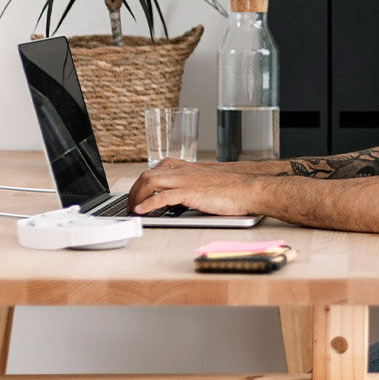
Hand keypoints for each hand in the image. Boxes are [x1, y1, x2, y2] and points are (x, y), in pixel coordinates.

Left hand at [127, 158, 259, 215]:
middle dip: (135, 189)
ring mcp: (185, 181)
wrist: (249, 189)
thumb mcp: (208, 183)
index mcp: (187, 168)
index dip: (143, 180)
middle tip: (130, 203)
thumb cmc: (234, 189)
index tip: (137, 191)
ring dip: (137, 196)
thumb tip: (182, 199)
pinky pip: (162, 197)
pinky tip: (141, 211)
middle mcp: (183, 171)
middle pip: (148, 174)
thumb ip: (193, 186)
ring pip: (150, 182)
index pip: (157, 168)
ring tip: (132, 208)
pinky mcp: (190, 193)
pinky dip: (148, 204)